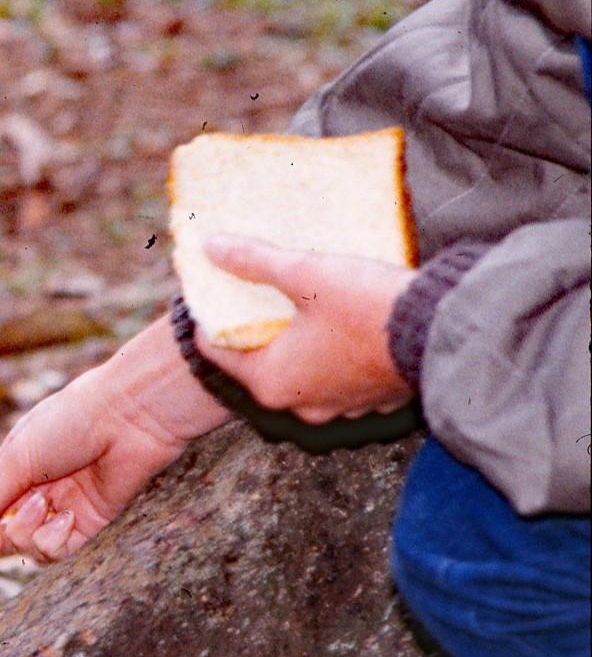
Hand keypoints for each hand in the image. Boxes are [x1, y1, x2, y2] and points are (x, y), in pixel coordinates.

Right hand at [0, 316, 230, 561]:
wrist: (130, 416)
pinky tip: (67, 516)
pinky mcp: (90, 526)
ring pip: (26, 549)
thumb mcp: (17, 460)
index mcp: (13, 474)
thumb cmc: (70, 423)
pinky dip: (55, 540)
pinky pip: (58, 552)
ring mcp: (62, 512)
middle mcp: (35, 495)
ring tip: (44, 504)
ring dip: (27, 533)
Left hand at [194, 236, 416, 422]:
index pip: (218, 352)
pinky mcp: (372, 402)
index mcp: (271, 382)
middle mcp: (300, 406)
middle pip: (260, 365)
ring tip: (305, 308)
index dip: (216, 320)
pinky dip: (336, 357)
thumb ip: (256, 261)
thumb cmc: (369, 307)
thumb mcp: (307, 273)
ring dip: (301, 346)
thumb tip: (212, 247)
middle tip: (262, 295)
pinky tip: (344, 328)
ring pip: (303, 374)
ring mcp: (339, 409)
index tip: (222, 293)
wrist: (445, 329)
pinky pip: (340, 379)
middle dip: (260, 331)